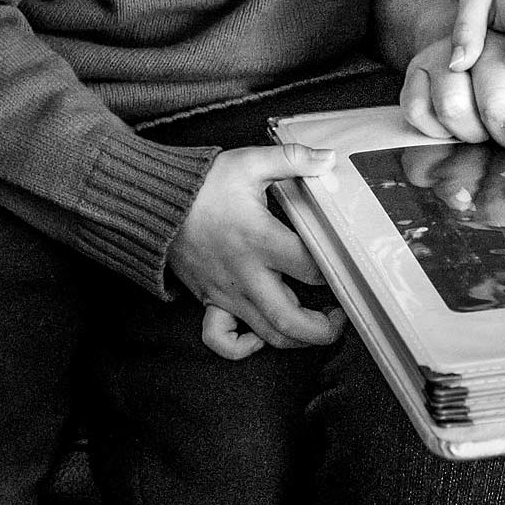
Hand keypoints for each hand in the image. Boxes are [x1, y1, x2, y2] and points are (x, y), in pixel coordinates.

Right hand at [167, 144, 345, 359]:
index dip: (338, 271)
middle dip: (324, 328)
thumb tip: (330, 158)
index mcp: (260, 240)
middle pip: (291, 320)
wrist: (152, 203)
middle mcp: (246, 275)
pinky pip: (222, 340)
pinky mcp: (210, 300)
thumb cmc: (202, 184)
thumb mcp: (249, 162)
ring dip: (298, 339)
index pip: (310, 268)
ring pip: (267, 335)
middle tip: (343, 315)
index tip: (352, 267)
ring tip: (318, 324)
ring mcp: (227, 293)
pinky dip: (244, 346)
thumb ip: (293, 158)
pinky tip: (262, 332)